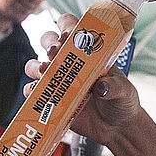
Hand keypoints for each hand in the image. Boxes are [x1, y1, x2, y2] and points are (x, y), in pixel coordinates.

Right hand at [23, 13, 141, 143]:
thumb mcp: (124, 91)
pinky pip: (34, 92)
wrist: (117, 128)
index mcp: (88, 54)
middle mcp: (70, 63)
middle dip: (49, 43)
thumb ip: (115, 87)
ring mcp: (59, 81)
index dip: (67, 27)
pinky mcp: (52, 100)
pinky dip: (31, 90)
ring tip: (44, 71)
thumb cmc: (122, 102)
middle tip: (55, 52)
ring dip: (36, 65)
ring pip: (36, 65)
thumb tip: (102, 87)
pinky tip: (36, 91)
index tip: (68, 36)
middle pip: (49, 42)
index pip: (73, 30)